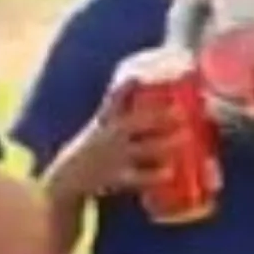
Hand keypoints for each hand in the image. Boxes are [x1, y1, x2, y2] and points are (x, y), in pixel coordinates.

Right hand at [45, 92, 188, 200]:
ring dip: (165, 144)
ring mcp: (114, 157)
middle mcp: (110, 136)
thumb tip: (144, 91)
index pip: (115, 98)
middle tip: (182, 112)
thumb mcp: (100, 125)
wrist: (68, 177)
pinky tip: (169, 172)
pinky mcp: (116, 177)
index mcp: (105, 120)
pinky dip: (154, 175)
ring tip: (185, 138)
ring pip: (143, 149)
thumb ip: (120, 111)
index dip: (127, 86)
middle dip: (160, 117)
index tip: (139, 75)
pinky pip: (138, 177)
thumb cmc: (92, 146)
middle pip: (138, 123)